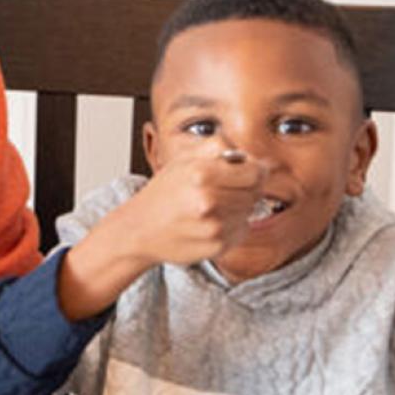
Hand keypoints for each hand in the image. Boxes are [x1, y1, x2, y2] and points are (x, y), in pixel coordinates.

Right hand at [106, 149, 267, 268]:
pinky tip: (209, 223)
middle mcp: (208, 201)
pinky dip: (231, 227)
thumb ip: (217, 148)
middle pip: (255, 193)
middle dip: (244, 189)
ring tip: (212, 208)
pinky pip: (240, 231)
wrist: (138, 231)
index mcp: (201, 174)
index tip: (250, 172)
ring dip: (237, 209)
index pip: (255, 172)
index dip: (256, 171)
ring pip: (248, 212)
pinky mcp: (216, 246)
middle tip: (223, 190)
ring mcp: (213, 226)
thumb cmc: (162, 194)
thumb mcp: (183, 160)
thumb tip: (252, 157)